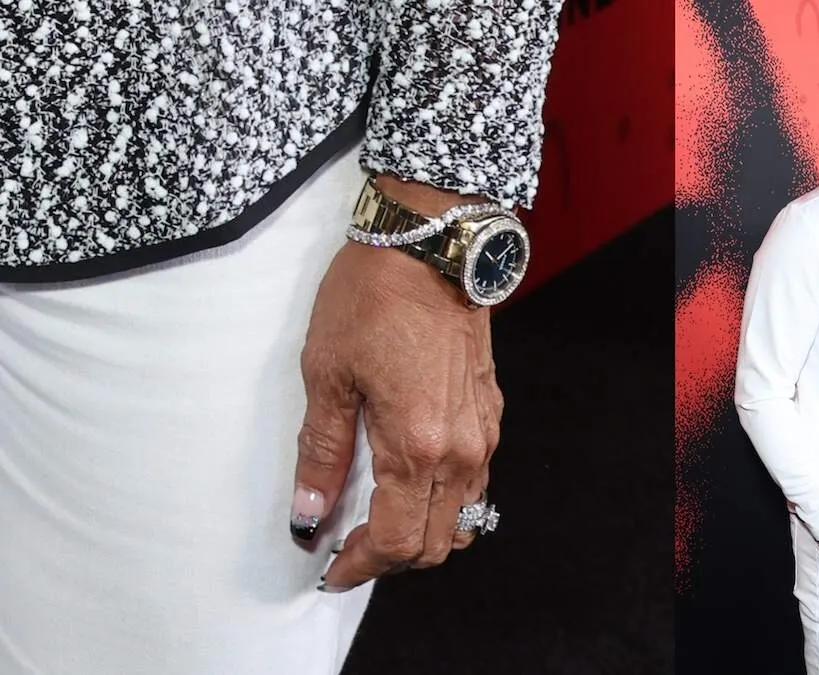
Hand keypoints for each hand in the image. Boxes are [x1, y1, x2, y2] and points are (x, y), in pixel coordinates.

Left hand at [290, 178, 503, 591]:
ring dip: (423, 532)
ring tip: (379, 518)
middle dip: (392, 558)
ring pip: (464, 517)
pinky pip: (476, 481)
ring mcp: (483, 432)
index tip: (330, 568)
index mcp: (417, 446)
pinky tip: (411, 480)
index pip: (396, 541)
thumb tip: (309, 515)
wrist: (431, 247)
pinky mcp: (490, 412)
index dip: (360, 567)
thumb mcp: (327, 375)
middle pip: (437, 542)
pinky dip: (445, 500)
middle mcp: (461, 450)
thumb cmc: (373, 300)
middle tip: (349, 548)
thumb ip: (320, 453)